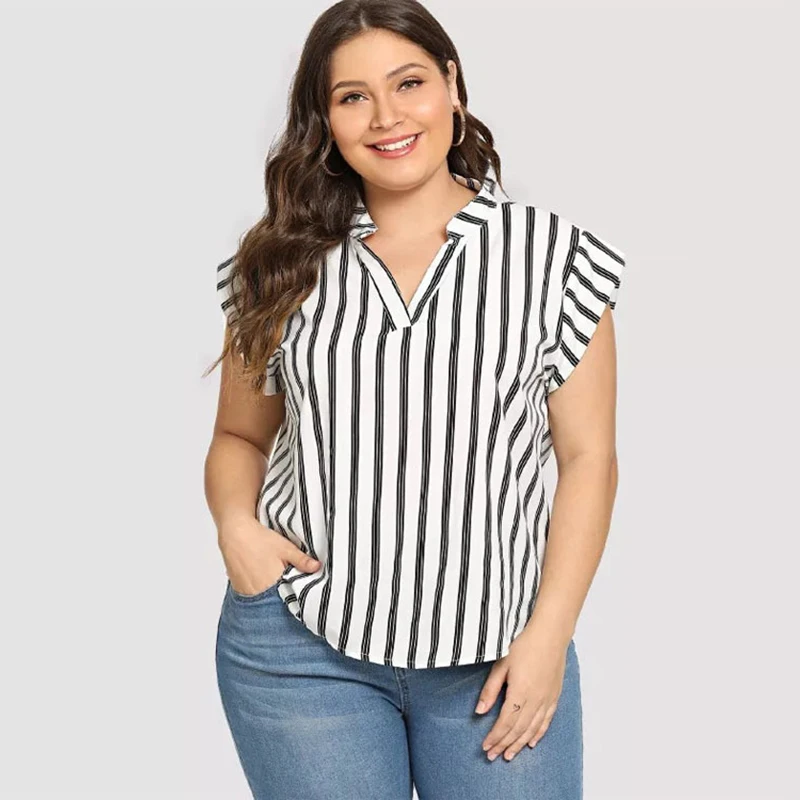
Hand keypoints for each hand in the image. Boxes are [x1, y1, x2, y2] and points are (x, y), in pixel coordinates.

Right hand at [218, 517, 319, 595]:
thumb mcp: (286, 548)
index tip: (299, 586)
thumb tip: (317, 568)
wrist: (235, 532)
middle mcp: (259, 592)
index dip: (295, 592)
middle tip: (285, 579)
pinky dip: (257, 590)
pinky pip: (251, 595)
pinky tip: (260, 577)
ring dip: (269, 592)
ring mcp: (246, 592)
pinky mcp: (238, 588)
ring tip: (271, 576)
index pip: (289, 596)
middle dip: (283, 591)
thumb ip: (302, 560)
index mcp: (274, 584)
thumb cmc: (259, 539)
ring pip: (263, 598)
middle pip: (276, 598)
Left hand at [474, 628, 569, 761]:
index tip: (485, 746)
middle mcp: (535, 700)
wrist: (550, 634)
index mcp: (520, 692)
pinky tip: (531, 742)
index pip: (505, 722)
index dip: (495, 737)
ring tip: (509, 755)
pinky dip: (538, 734)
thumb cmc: (523, 644)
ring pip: (532, 729)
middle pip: (518, 729)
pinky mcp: (555, 696)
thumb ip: (491, 689)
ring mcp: (547, 699)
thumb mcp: (502, 663)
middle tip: (493, 756)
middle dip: (504, 744)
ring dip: (519, 744)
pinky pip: (546, 721)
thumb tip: (479, 711)